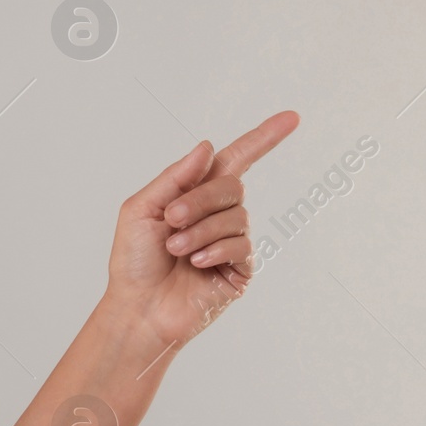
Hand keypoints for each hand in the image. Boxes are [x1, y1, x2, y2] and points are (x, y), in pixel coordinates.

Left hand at [104, 111, 298, 349]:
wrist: (137, 308)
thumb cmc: (134, 261)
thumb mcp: (142, 209)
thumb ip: (175, 177)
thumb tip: (208, 147)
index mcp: (194, 194)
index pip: (236, 159)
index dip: (263, 138)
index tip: (291, 118)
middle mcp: (217, 215)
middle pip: (232, 185)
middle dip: (199, 200)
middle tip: (171, 219)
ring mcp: (231, 242)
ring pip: (236, 216)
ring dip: (200, 230)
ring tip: (176, 249)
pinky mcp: (239, 269)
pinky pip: (241, 245)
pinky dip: (215, 250)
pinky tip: (196, 264)